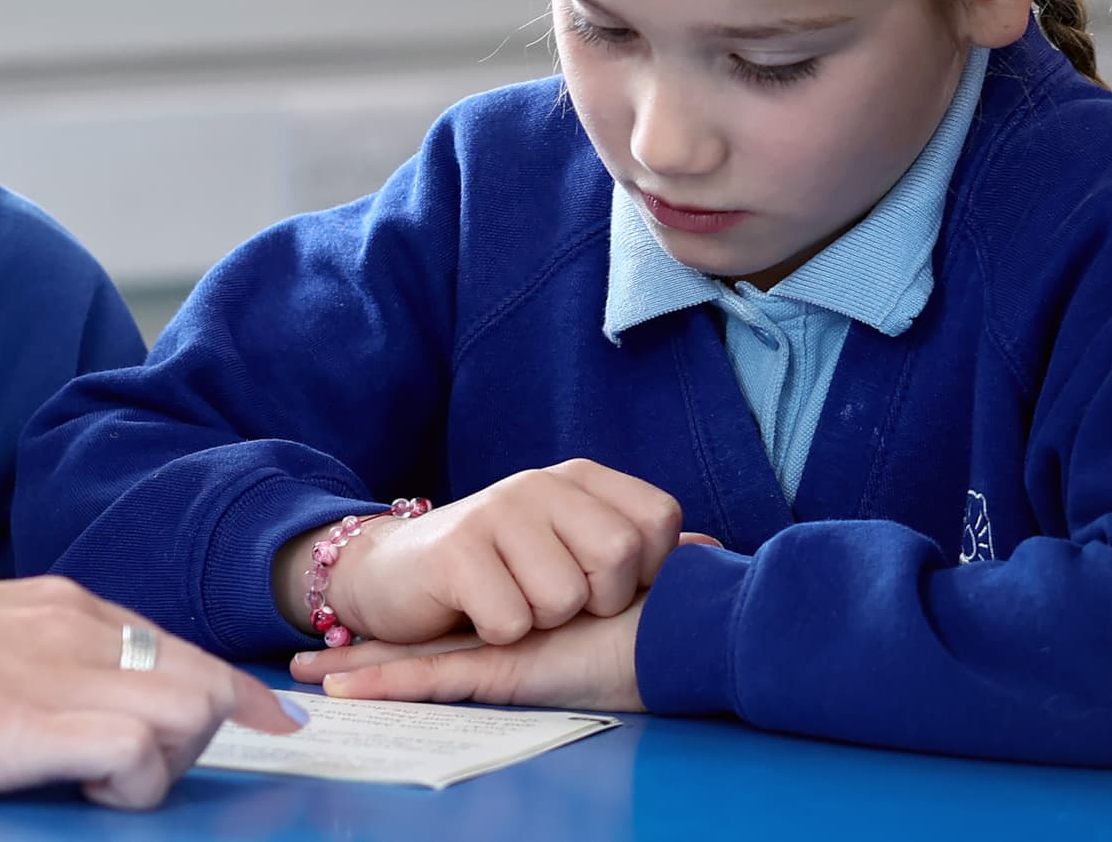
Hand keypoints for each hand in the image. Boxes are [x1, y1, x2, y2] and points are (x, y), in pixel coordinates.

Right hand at [0, 576, 295, 808]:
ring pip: (190, 710)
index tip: (269, 723)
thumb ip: (29, 663)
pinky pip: (143, 751)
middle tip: (136, 780)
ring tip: (91, 783)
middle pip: (201, 680)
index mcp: (58, 605)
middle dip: (199, 739)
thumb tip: (60, 709)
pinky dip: (132, 782)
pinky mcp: (40, 721)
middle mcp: (76, 626)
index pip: (177, 646)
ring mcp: (62, 669)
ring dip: (163, 763)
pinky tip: (75, 788)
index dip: (230, 693)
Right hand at [280, 460, 688, 646]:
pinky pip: (513, 620)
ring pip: (565, 597)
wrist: (395, 574)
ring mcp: (494, 511)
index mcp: (579, 478)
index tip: (602, 584)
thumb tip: (716, 551)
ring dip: (541, 621)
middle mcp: (539, 483)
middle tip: (555, 601)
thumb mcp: (571, 549)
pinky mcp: (454, 552)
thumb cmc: (499, 570)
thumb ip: (641, 549)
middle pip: (620, 556)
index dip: (645, 570)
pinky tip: (475, 612)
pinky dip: (500, 634)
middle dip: (595, 599)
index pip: (659, 520)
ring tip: (511, 603)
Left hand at [288, 595, 645, 712]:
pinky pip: (436, 676)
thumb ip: (611, 609)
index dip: (402, 638)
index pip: (450, 633)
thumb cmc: (671, 626)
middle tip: (302, 663)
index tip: (351, 646)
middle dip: (363, 653)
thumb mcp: (621, 623)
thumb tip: (648, 589)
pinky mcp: (508, 665)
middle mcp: (506, 633)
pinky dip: (387, 684)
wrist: (697, 624)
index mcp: (523, 627)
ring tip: (302, 677)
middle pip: (420, 643)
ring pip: (413, 661)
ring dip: (359, 669)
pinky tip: (342, 688)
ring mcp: (502, 647)